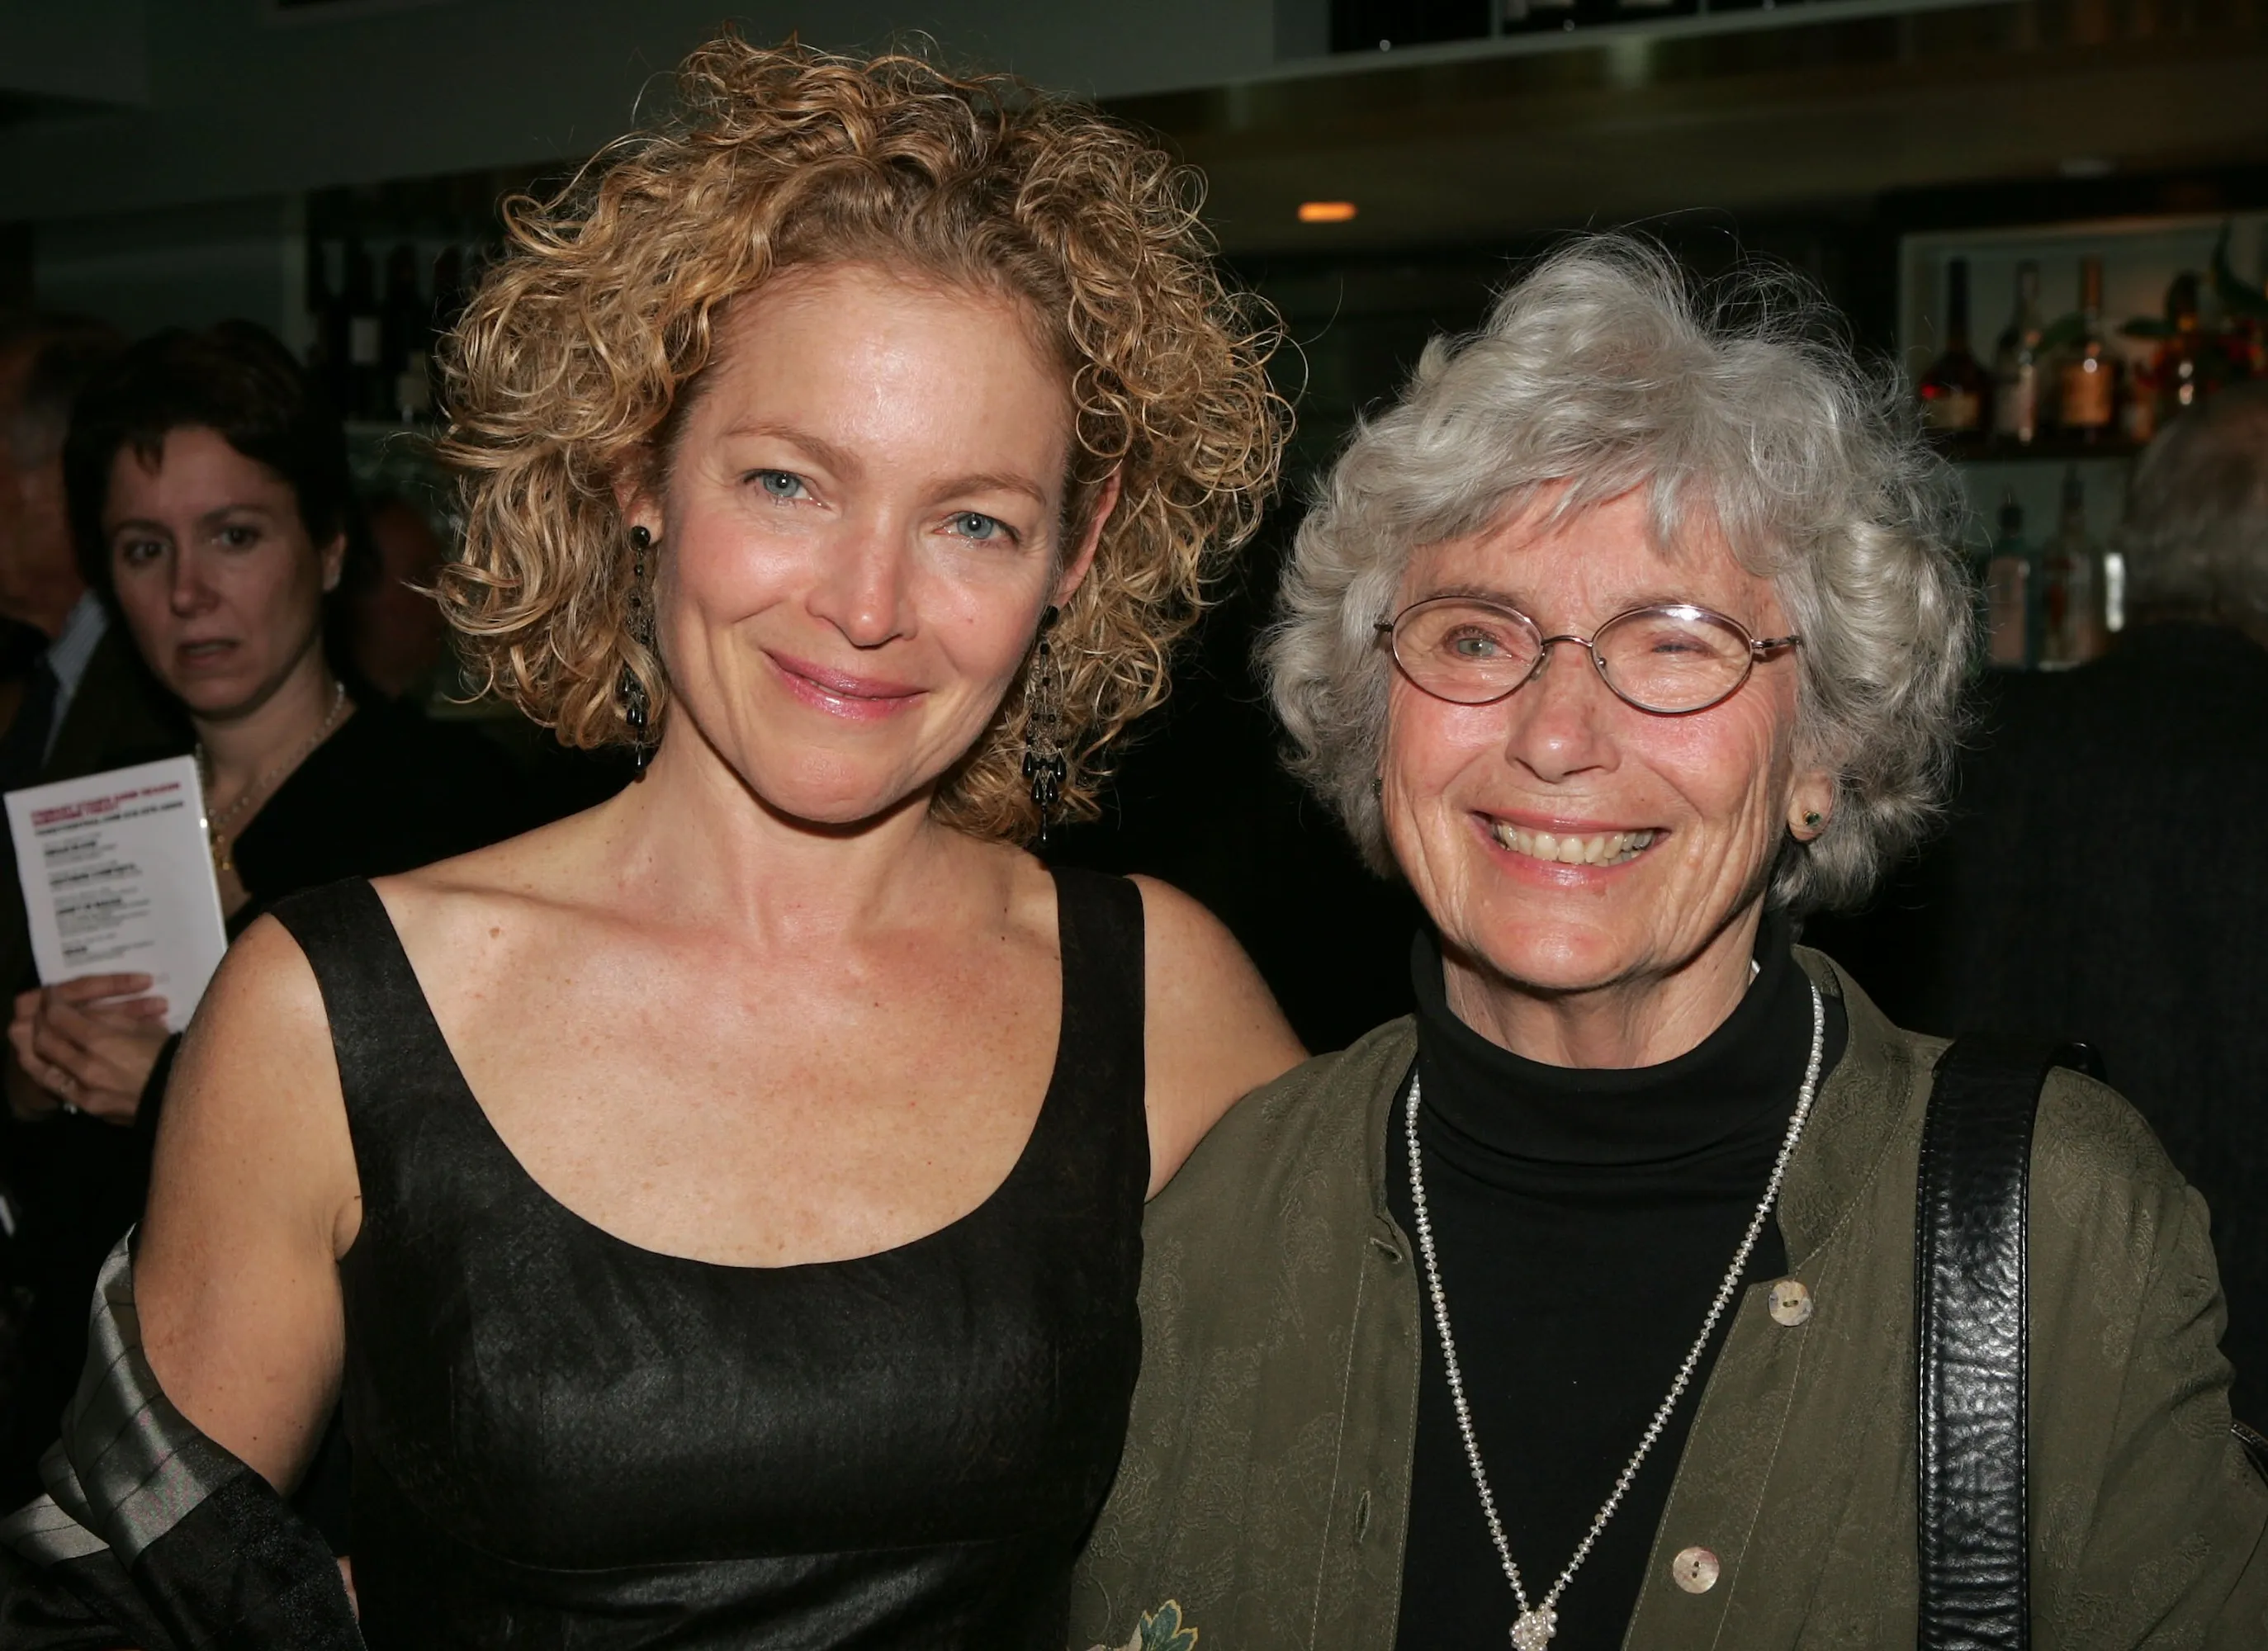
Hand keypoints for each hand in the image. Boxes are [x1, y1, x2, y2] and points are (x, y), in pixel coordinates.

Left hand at [8, 974, 169, 1125]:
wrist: (190, 1099)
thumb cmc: (175, 1056)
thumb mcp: (145, 1027)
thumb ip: (108, 1018)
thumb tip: (83, 1013)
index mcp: (103, 1043)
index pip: (61, 1016)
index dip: (53, 1002)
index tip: (54, 994)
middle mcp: (85, 1068)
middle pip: (45, 1040)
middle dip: (41, 1021)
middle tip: (44, 1010)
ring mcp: (84, 1092)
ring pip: (43, 1065)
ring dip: (37, 1046)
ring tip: (40, 1034)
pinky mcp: (89, 1108)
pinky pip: (60, 1085)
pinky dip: (51, 1069)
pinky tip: (54, 1060)